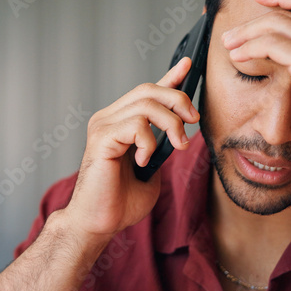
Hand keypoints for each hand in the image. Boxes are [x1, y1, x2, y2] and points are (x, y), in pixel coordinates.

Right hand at [62, 58, 199, 240]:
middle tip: (192, 123)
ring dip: (171, 123)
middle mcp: (108, 119)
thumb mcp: (152, 169)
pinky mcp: (101, 138)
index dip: (169, 77)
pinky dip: (149, 142)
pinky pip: (136, 125)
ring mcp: (102, 126)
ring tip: (178, 146)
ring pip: (146, 104)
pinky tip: (143, 161)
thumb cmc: (119, 203)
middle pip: (148, 89)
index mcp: (119, 123)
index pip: (146, 92)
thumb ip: (162, 147)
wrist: (98, 225)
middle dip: (178, 100)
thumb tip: (180, 130)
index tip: (189, 65)